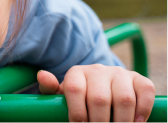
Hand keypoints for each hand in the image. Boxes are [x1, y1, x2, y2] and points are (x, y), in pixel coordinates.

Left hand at [37, 64, 154, 122]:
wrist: (100, 88)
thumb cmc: (78, 97)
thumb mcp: (61, 95)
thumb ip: (50, 89)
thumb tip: (42, 75)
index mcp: (76, 73)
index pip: (75, 90)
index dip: (77, 113)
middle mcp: (98, 70)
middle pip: (99, 99)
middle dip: (99, 122)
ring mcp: (119, 73)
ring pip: (124, 99)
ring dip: (121, 122)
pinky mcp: (138, 79)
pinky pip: (145, 92)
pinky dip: (142, 111)